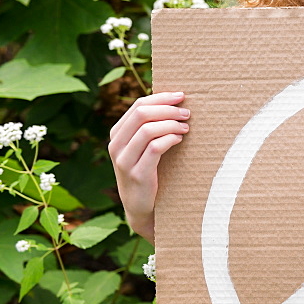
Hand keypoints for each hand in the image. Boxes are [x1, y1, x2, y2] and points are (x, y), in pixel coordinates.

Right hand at [108, 92, 188, 243]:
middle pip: (141, 113)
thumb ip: (149, 127)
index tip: (181, 95)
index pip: (138, 105)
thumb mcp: (143, 147)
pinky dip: (170, 139)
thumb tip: (173, 101)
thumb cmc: (148, 171)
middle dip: (168, 109)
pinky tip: (180, 139)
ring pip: (147, 129)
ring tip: (186, 126)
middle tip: (187, 112)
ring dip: (171, 124)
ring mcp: (124, 161)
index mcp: (117, 134)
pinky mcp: (137, 174)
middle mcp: (116, 145)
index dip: (161, 98)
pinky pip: (155, 148)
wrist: (141, 207)